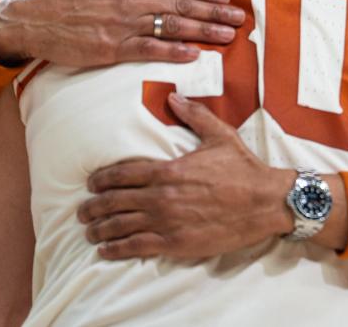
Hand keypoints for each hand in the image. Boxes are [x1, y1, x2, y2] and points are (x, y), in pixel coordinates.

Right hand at [0, 0, 245, 65]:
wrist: (25, 15)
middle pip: (182, 5)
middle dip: (214, 12)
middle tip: (239, 18)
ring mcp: (122, 24)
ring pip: (173, 27)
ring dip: (204, 32)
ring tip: (228, 37)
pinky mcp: (112, 47)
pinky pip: (150, 50)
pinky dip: (174, 52)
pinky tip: (194, 56)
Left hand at [78, 95, 295, 259]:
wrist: (265, 202)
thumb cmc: (243, 168)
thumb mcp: (220, 135)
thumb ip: (193, 115)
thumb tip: (173, 96)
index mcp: (168, 170)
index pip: (122, 174)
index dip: (101, 180)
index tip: (91, 184)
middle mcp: (161, 197)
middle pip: (114, 202)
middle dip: (93, 207)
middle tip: (82, 212)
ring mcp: (167, 222)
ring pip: (120, 226)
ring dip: (100, 230)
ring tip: (90, 232)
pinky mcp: (176, 243)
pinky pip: (136, 247)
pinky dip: (116, 249)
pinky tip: (106, 251)